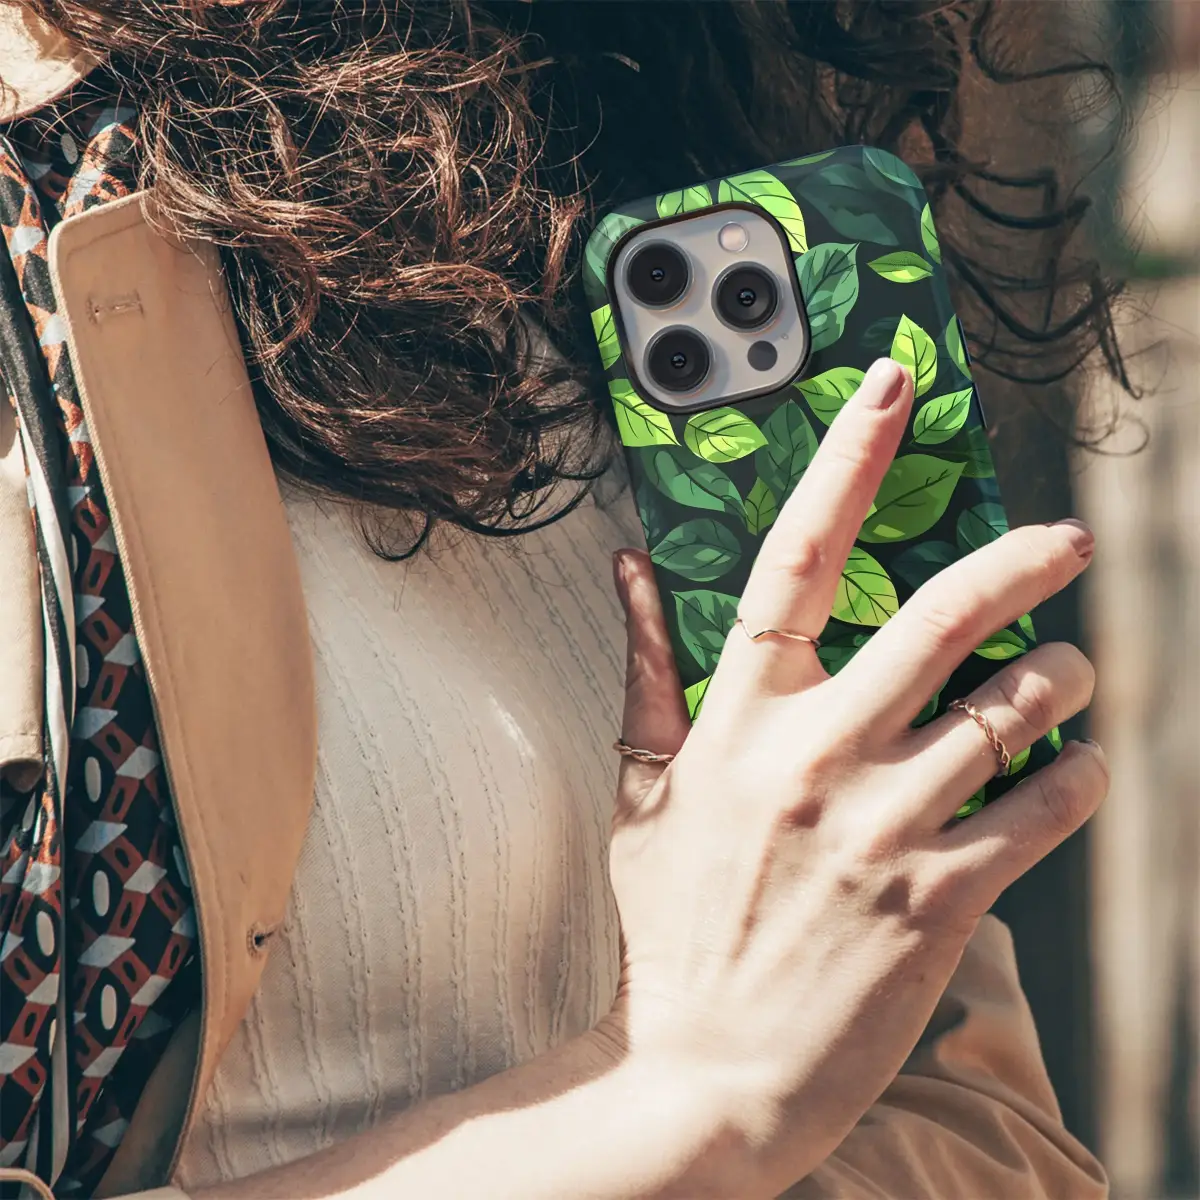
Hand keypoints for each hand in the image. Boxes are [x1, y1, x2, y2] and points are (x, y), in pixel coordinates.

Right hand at [606, 357, 1106, 1194]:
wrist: (705, 1072)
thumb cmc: (673, 926)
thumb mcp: (642, 791)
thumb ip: (645, 670)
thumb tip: (627, 568)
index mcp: (738, 720)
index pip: (794, 558)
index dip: (847, 460)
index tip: (892, 386)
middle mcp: (815, 756)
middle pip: (943, 617)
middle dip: (1023, 560)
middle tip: (1067, 539)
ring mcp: (882, 826)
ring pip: (1014, 709)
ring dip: (1064, 681)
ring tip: (1072, 677)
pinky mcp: (941, 898)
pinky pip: (1044, 807)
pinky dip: (1079, 776)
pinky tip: (1076, 769)